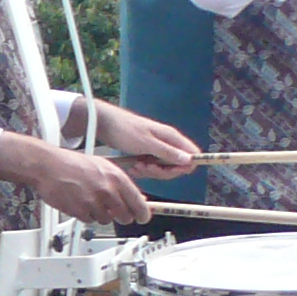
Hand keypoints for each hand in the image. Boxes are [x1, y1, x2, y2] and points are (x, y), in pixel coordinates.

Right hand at [0, 133, 152, 228]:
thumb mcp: (102, 166)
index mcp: (116, 177)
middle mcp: (107, 190)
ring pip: (106, 220)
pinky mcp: (80, 211)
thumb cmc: (72, 164)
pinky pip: (90, 221)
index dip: (143, 214)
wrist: (47, 166)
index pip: (139, 203)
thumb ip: (120, 183)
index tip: (143, 217)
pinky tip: (79, 202)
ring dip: (100, 214)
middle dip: (121, 216)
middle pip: (125, 216)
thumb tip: (136, 198)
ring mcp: (94, 202)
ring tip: (89, 200)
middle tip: (113, 210)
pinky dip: (86, 215)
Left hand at [81, 101, 200, 175]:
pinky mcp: (147, 153)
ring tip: (136, 166)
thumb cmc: (125, 130)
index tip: (167, 171)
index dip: (184, 167)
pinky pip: (152, 167)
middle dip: (163, 172)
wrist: (104, 123)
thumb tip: (190, 160)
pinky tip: (133, 168)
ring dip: (151, 172)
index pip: (192, 156)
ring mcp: (158, 148)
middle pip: (178, 165)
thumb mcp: (146, 143)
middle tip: (146, 167)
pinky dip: (144, 170)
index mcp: (172, 137)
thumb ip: (168, 152)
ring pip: (164, 168)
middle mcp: (168, 142)